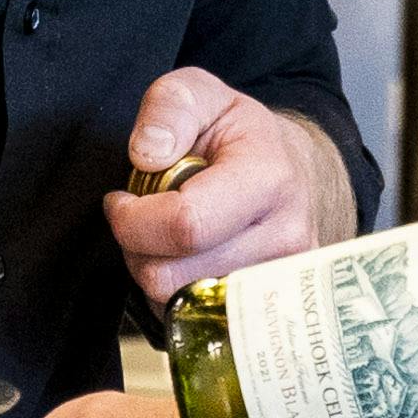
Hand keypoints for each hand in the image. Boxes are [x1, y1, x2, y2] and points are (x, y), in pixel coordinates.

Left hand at [102, 72, 360, 305]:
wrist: (296, 174)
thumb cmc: (241, 136)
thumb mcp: (203, 95)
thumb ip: (169, 108)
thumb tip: (147, 154)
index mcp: (269, 180)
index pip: (185, 226)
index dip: (133, 220)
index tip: (121, 201)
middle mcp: (287, 239)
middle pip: (173, 276)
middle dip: (138, 250)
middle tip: (145, 220)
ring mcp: (284, 284)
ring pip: (182, 305)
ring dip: (157, 274)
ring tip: (171, 238)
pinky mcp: (276, 313)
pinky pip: (200, 323)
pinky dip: (179, 297)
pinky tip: (189, 262)